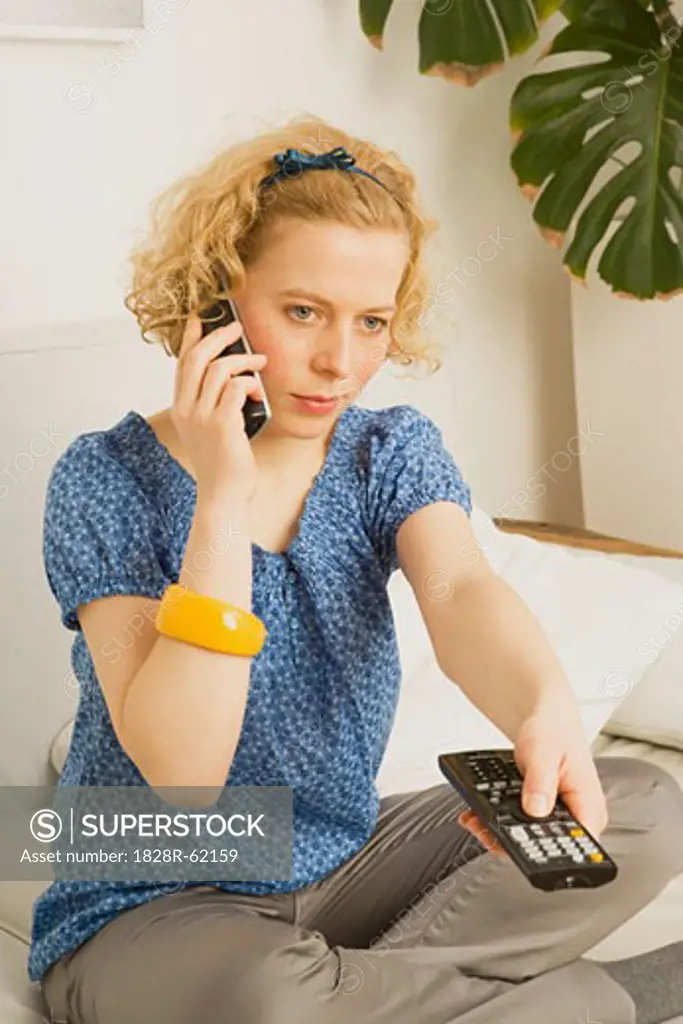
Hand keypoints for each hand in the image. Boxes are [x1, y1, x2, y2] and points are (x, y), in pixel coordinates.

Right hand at [171, 314, 267, 505]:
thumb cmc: (222, 465)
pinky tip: (256, 392)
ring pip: (218, 369)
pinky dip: (249, 383)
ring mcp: (202, 417)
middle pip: (196, 358)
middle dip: (218, 337)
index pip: (181, 364)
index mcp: (181, 409)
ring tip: (260, 363)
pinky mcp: (222, 424)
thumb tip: (232, 379)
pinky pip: (235, 387)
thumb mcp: (208, 431)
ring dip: (243, 361)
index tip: (199, 319)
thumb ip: (212, 406)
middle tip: (237, 329)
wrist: (223, 496)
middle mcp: (187, 410)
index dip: (190, 338)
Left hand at [457, 702, 607, 856]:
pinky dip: (499, 822)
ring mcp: (559, 818)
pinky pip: (521, 827)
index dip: (547, 855)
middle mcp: (577, 817)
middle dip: (512, 841)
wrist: (546, 719)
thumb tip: (536, 809)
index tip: (516, 847)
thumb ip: (540, 780)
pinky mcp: (543, 815)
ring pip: (529, 839)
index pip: (576, 847)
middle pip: (547, 847)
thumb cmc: (553, 729)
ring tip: (476, 820)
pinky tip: (480, 815)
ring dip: (500, 833)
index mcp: (588, 807)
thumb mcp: (544, 751)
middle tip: (483, 828)